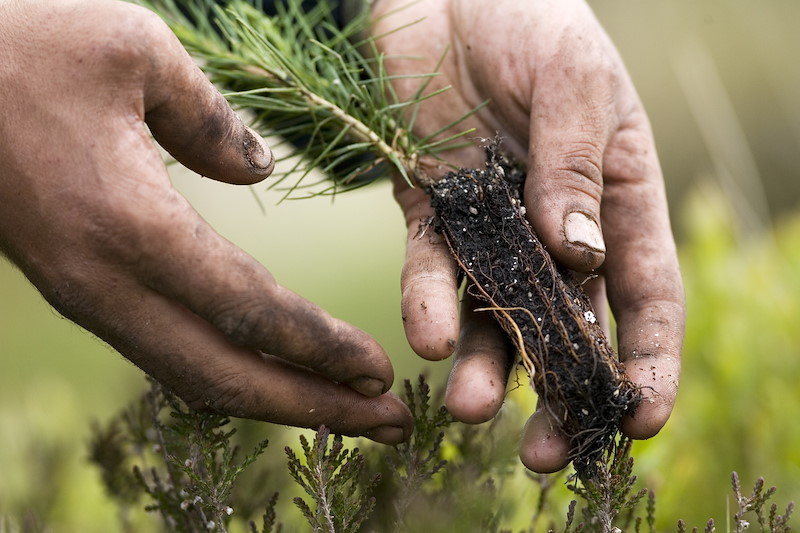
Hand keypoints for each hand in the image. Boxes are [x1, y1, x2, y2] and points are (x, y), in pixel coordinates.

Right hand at [0, 0, 411, 443]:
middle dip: (316, 407)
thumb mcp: (133, 50)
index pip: (250, 310)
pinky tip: (272, 373)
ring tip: (348, 413)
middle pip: (228, 377)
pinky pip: (167, 352)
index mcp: (130, 228)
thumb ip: (209, 119)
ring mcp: (88, 296)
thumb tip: (255, 170)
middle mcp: (106, 284)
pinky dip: (231, 374)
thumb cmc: (19, 45)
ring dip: (278, 401)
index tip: (380, 373)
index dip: (320, 348)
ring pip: (195, 377)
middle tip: (393, 426)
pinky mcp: (80, 289)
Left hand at [372, 0, 683, 468]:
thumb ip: (575, 168)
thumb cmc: (532, 20)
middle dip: (556, 392)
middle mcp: (554, 230)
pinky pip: (429, 268)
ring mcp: (490, 227)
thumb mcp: (574, 82)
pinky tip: (425, 334)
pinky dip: (427, 301)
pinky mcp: (431, 211)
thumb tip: (578, 257)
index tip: (638, 419)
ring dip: (482, 366)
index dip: (645, 361)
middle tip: (544, 452)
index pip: (642, 296)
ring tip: (467, 408)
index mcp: (615, 202)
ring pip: (491, 315)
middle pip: (565, 328)